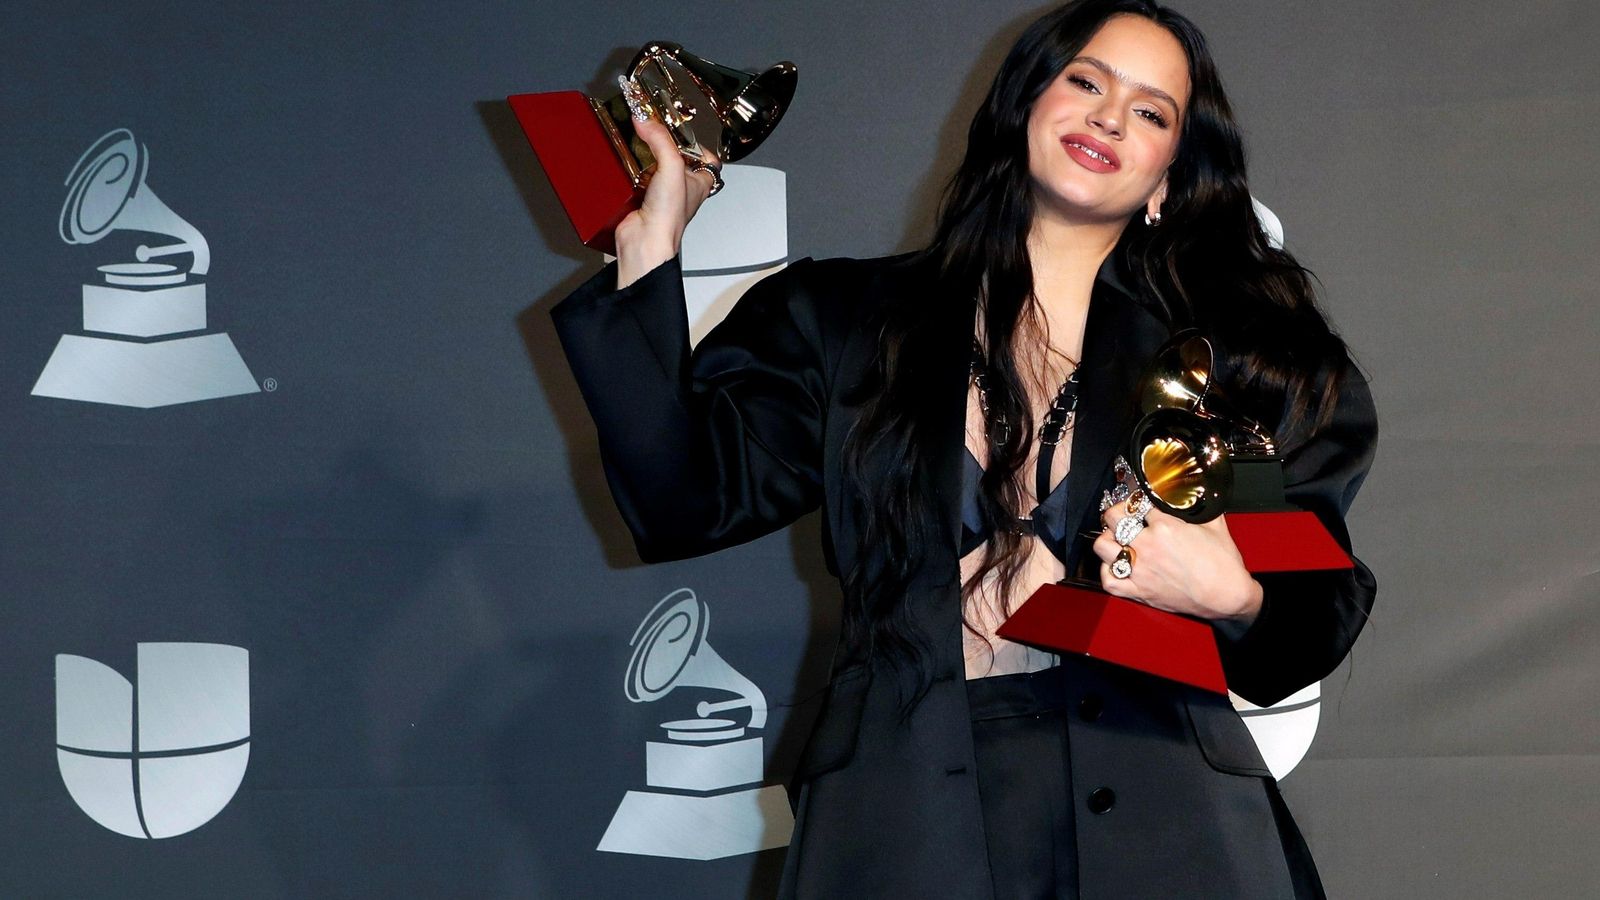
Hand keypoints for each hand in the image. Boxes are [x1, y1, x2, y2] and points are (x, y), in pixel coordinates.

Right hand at [614, 113, 719, 289]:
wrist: (643, 241)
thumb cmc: (668, 218)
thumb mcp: (671, 167)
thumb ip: (661, 140)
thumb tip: (646, 120)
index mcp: (698, 183)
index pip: (707, 160)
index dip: (697, 144)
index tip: (683, 131)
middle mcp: (680, 190)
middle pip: (675, 160)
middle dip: (663, 147)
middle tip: (652, 131)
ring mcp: (659, 195)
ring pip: (652, 168)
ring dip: (642, 158)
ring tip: (635, 142)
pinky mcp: (638, 200)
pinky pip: (632, 179)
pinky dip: (626, 171)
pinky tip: (622, 163)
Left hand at [1092, 500, 1262, 626]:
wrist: (1227, 597)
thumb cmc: (1223, 565)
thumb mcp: (1216, 525)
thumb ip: (1200, 506)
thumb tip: (1197, 492)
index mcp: (1165, 527)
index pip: (1138, 503)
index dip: (1137, 500)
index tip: (1139, 502)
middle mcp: (1148, 546)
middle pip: (1113, 518)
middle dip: (1116, 512)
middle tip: (1122, 514)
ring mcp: (1140, 569)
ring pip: (1103, 547)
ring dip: (1106, 538)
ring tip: (1114, 537)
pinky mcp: (1139, 591)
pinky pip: (1108, 580)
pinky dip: (1106, 571)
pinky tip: (1114, 565)